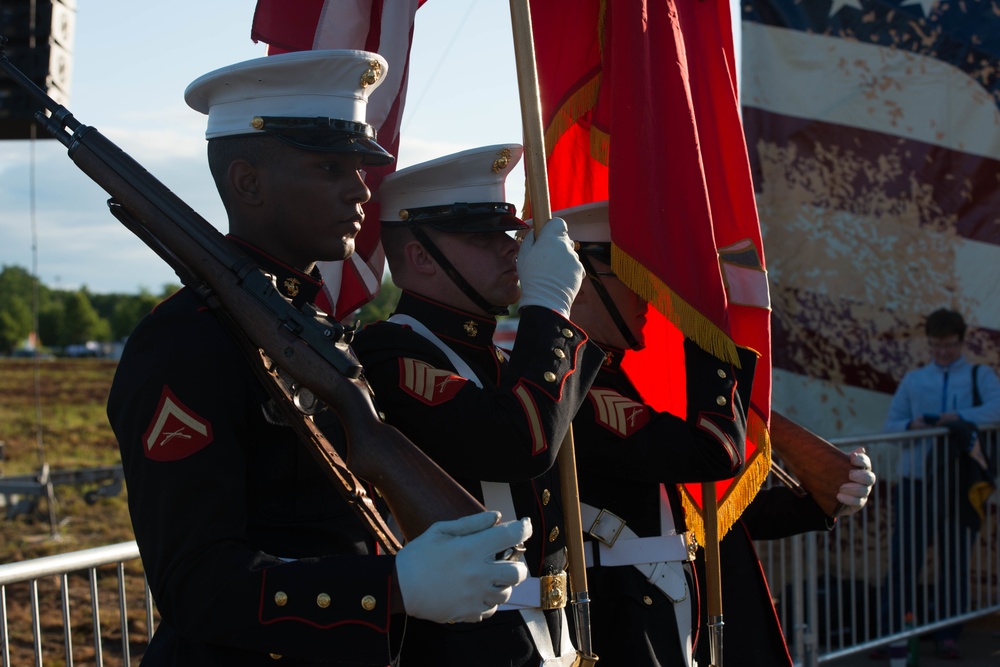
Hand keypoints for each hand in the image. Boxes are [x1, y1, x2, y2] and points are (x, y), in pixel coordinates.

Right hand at [395, 511, 530, 623]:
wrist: (400, 587)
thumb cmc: (418, 555)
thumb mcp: (441, 530)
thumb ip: (472, 523)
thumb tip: (497, 516)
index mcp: (471, 549)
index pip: (510, 535)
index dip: (523, 528)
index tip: (524, 525)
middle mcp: (478, 573)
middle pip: (517, 571)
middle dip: (517, 563)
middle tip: (506, 559)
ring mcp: (475, 596)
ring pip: (507, 593)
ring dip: (504, 583)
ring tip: (490, 576)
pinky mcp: (469, 612)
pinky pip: (491, 609)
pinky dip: (490, 601)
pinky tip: (479, 592)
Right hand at [516, 217, 584, 317]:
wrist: (546, 300)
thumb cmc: (532, 278)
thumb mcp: (523, 255)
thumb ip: (530, 239)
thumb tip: (535, 233)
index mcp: (550, 239)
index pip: (558, 223)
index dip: (553, 228)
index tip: (547, 236)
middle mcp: (565, 245)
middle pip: (564, 239)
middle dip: (557, 246)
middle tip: (546, 258)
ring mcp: (574, 258)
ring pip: (570, 253)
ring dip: (563, 259)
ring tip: (552, 272)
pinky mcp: (580, 270)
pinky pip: (575, 266)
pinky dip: (569, 270)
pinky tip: (559, 279)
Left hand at [835, 447, 875, 516]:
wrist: (824, 491)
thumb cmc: (832, 473)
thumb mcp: (834, 463)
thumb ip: (843, 456)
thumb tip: (861, 448)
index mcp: (860, 468)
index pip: (866, 462)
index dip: (861, 460)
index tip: (852, 457)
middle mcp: (865, 480)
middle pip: (870, 478)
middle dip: (862, 476)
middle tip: (850, 474)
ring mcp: (863, 492)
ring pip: (865, 490)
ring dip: (854, 489)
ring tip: (841, 488)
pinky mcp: (858, 504)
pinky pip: (858, 502)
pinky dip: (849, 499)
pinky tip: (839, 496)